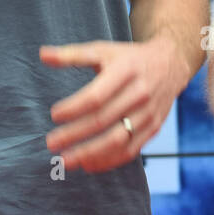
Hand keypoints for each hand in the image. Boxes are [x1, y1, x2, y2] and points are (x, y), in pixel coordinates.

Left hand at [41, 37, 186, 172]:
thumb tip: (43, 55)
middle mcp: (139, 93)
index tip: (54, 115)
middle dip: (74, 135)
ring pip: (117, 140)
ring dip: (89, 153)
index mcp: (125, 71)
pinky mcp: (154, 128)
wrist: (170, 63)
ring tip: (65, 160)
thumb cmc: (129, 58)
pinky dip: (108, 160)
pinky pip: (131, 150)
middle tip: (51, 143)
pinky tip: (88, 164)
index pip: (96, 96)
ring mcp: (148, 113)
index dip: (74, 108)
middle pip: (103, 120)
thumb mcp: (103, 50)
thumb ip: (73, 54)